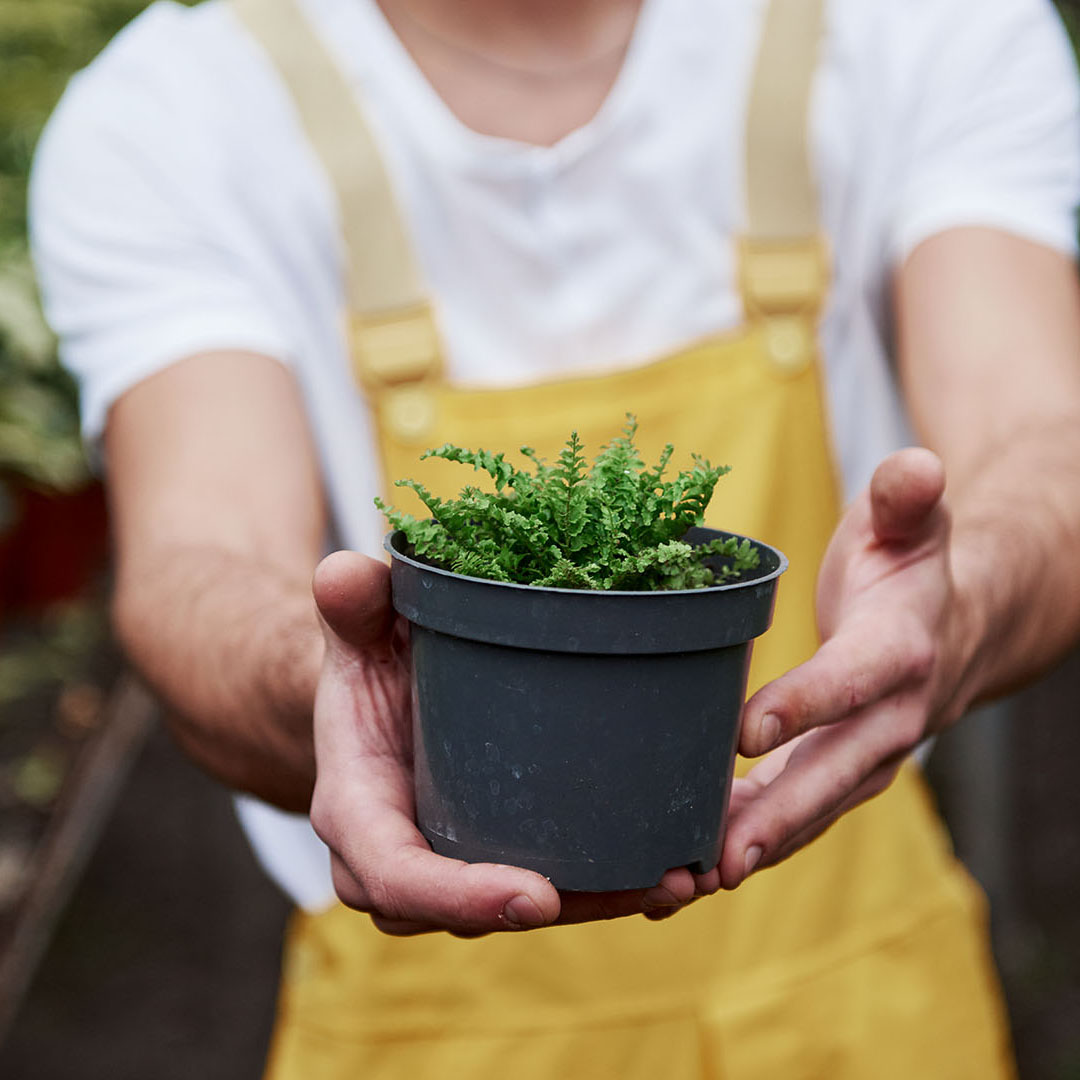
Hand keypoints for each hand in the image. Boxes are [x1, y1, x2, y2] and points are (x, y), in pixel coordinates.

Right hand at [310, 550, 718, 935]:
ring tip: (679, 877)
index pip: (397, 875)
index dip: (462, 895)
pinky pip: (544, 889)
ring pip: (518, 909)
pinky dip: (605, 884)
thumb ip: (352, 603)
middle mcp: (397, 861)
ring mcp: (447, 869)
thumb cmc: (371, 662)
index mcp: (357, 811)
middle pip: (473, 913)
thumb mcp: (362, 628)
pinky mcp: (489, 859)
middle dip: (564, 908)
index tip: (539, 895)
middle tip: (650, 883)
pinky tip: (668, 864)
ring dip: (602, 903)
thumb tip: (344, 573)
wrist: (380, 697)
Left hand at [718, 448, 972, 889]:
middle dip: (780, 816)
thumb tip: (917, 466)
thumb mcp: (911, 522)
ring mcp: (868, 753)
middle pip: (837, 772)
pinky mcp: (840, 770)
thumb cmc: (910, 565)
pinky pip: (799, 814)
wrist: (957, 624)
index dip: (807, 704)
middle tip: (718, 856)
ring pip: (815, 810)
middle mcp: (892, 716)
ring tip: (687, 884)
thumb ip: (910, 499)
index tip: (747, 732)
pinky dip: (750, 843)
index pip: (855, 680)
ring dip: (756, 848)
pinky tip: (690, 871)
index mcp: (901, 649)